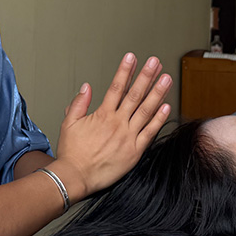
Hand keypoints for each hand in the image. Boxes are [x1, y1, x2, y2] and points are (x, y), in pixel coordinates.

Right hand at [49, 53, 171, 201]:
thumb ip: (79, 103)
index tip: (132, 57)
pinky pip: (150, 132)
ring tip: (166, 78)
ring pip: (146, 110)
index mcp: (102, 115)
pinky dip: (159, 119)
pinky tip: (166, 107)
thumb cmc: (72, 153)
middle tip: (155, 62)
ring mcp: (128, 137)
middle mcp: (117, 123)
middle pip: (135, 95)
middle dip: (146, 76)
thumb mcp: (69, 123)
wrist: (75, 177)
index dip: (125, 71)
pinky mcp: (135, 151)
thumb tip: (86, 87)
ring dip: (157, 93)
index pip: (116, 87)